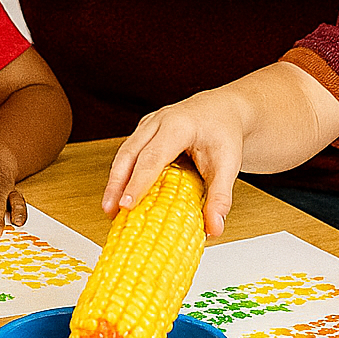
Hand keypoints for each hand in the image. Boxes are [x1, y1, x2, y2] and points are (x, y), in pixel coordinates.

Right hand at [101, 91, 246, 238]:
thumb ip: (220, 197)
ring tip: (110, 210)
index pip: (153, 157)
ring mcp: (149, 125)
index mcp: (179, 125)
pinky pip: (129, 154)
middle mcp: (159, 121)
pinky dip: (122, 175)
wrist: (224, 109)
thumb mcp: (229, 165)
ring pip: (124, 153)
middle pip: (129, 153)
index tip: (126, 205)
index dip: (138, 182)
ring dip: (115, 182)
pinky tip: (121, 196)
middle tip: (110, 211)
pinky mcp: (144, 133)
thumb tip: (214, 228)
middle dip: (116, 184)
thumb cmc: (224, 133)